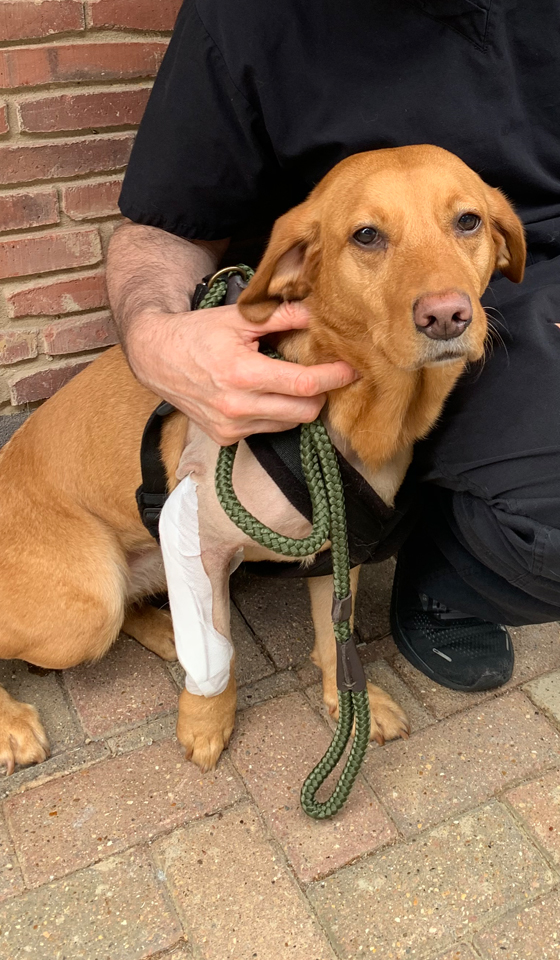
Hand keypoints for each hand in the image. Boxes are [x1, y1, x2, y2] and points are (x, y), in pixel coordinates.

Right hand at [127, 300, 357, 444]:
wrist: (156, 358)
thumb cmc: (196, 333)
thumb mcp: (238, 317)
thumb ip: (282, 316)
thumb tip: (319, 311)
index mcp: (243, 374)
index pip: (304, 384)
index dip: (334, 377)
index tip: (351, 368)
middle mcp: (237, 407)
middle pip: (304, 411)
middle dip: (320, 394)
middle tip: (323, 374)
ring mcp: (231, 427)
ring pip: (288, 424)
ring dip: (298, 405)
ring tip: (290, 381)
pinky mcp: (225, 438)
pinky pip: (267, 430)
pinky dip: (274, 414)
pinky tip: (264, 394)